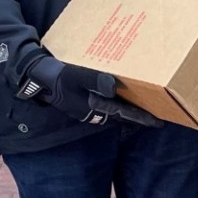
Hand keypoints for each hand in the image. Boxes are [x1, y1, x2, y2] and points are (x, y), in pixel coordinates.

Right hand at [22, 54, 161, 128]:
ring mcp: (89, 107)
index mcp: (94, 107)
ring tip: (146, 104)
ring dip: (129, 108)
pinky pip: (107, 103)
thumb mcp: (75, 76)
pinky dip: (119, 100)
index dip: (142, 118)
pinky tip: (123, 93)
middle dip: (139, 115)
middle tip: (158, 113)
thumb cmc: (58, 76)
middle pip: (122, 115)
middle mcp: (94, 111)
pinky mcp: (85, 100)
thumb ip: (94, 80)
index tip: (159, 122)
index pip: (124, 115)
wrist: (39, 76)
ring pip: (116, 110)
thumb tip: (113, 86)